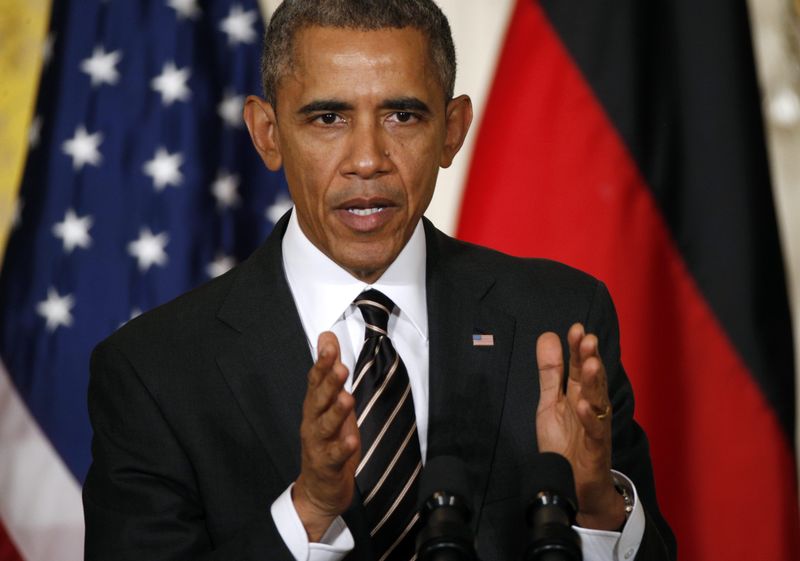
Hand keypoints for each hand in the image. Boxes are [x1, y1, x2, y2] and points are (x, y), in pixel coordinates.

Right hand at [293, 332, 360, 540]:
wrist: (319, 488)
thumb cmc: (327, 440)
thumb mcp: (330, 401)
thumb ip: (329, 369)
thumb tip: (326, 336)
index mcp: (314, 405)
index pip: (316, 380)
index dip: (323, 362)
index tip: (330, 345)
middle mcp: (312, 422)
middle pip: (319, 400)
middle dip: (329, 383)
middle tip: (341, 367)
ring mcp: (318, 444)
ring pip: (326, 426)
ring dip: (336, 412)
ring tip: (347, 398)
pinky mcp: (328, 466)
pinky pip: (335, 456)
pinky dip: (342, 448)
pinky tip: (352, 440)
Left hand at [536, 323, 625, 529]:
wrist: (573, 485)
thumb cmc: (565, 442)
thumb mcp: (550, 402)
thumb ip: (550, 372)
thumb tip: (549, 336)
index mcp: (580, 395)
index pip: (580, 367)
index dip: (578, 348)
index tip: (576, 329)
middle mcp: (591, 408)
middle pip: (593, 380)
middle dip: (591, 359)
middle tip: (588, 339)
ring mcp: (596, 428)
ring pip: (598, 402)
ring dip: (595, 383)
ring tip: (591, 364)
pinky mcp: (595, 449)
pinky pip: (594, 432)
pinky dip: (589, 418)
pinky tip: (582, 404)